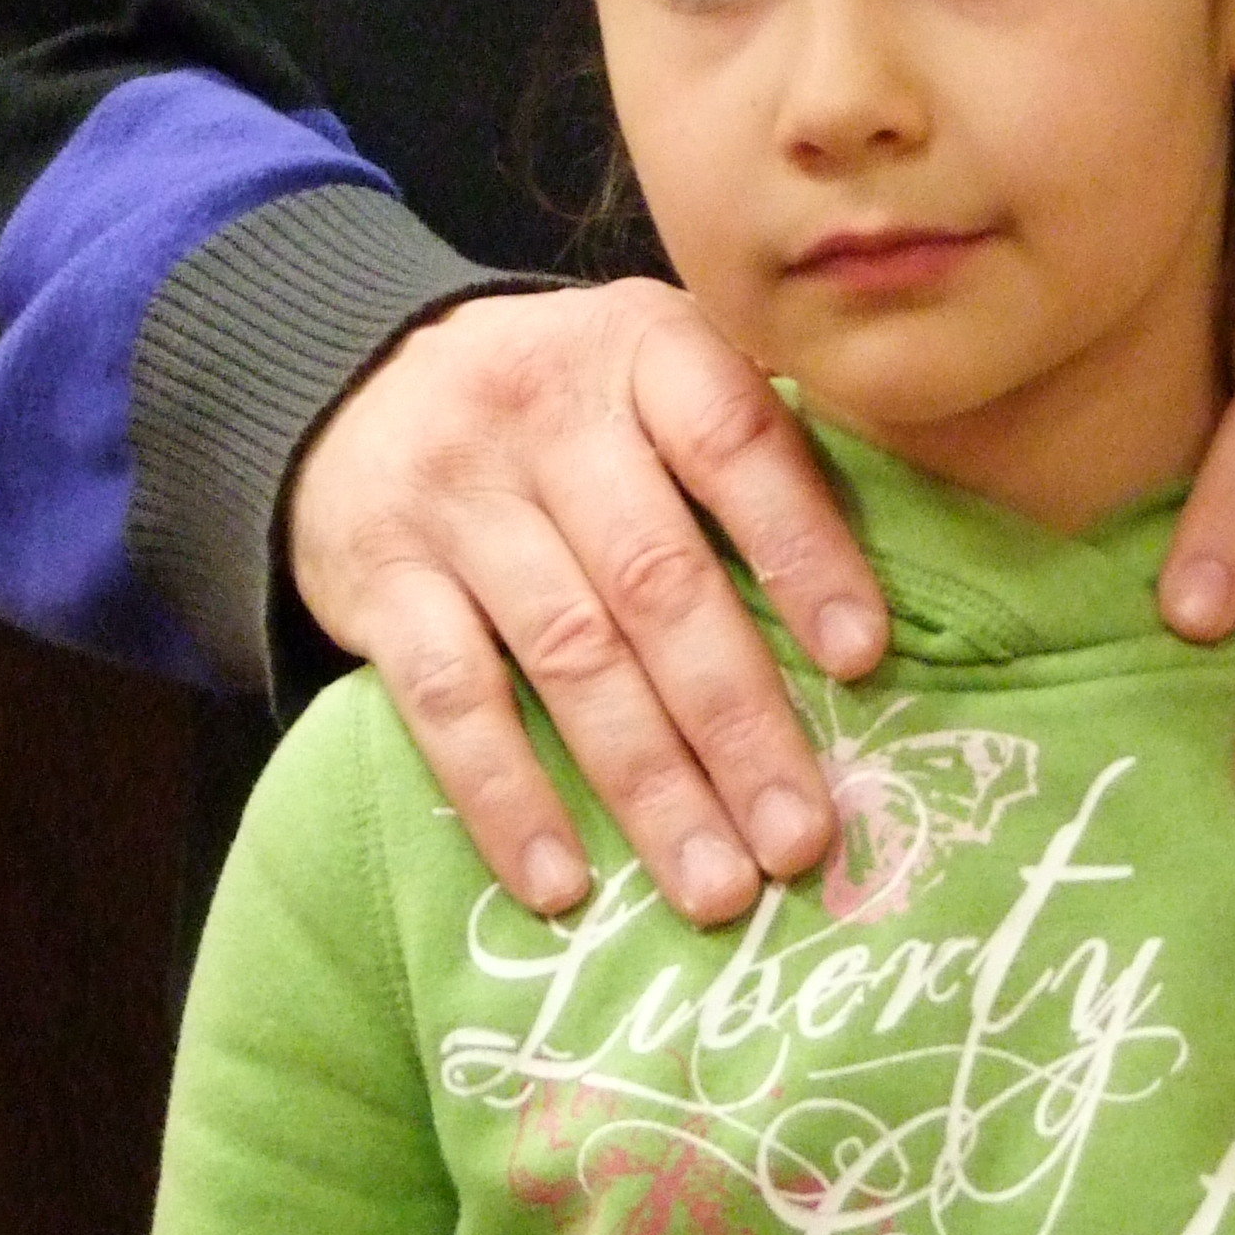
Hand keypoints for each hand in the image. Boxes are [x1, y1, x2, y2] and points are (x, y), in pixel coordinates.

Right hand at [288, 279, 889, 923]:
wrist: (355, 384)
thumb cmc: (571, 408)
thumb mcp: (656, 375)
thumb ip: (753, 454)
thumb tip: (879, 620)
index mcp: (642, 348)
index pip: (735, 441)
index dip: (803, 549)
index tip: (864, 659)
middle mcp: (543, 411)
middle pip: (656, 579)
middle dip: (738, 721)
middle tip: (801, 839)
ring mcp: (452, 496)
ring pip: (567, 655)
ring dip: (648, 785)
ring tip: (714, 887)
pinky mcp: (375, 578)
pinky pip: (447, 701)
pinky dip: (507, 798)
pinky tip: (564, 882)